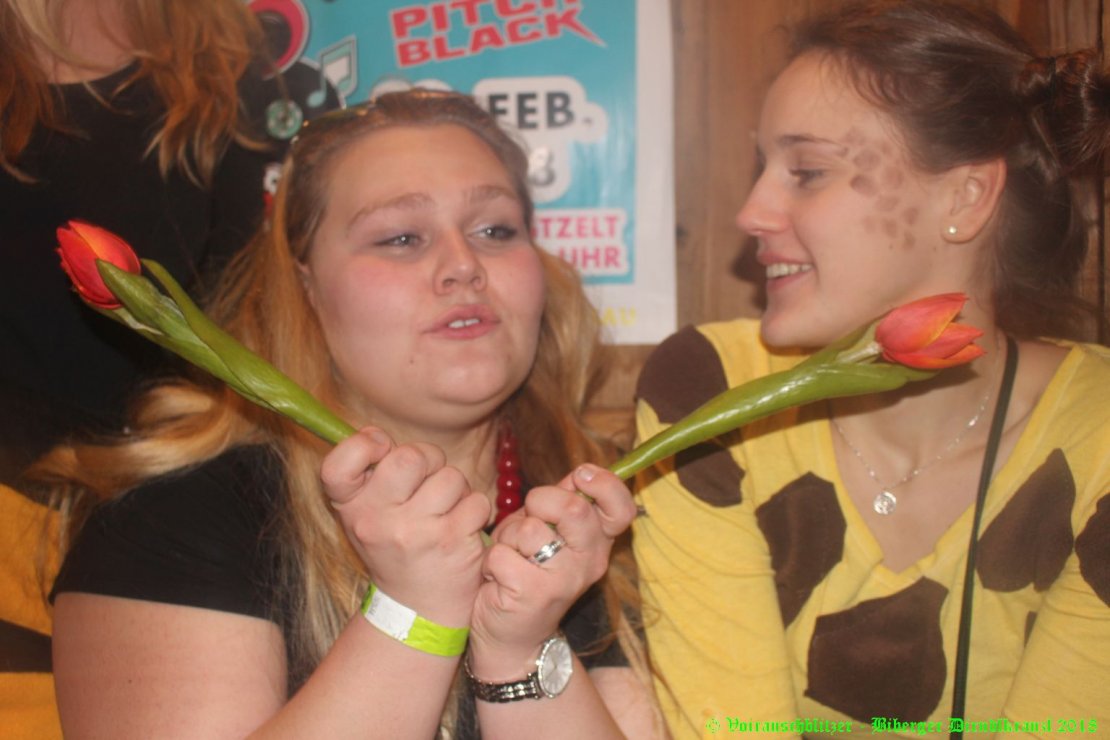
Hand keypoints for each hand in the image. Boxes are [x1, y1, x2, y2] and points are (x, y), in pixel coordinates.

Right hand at [320, 426, 491, 626]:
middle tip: (428, 481)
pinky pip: (476, 501)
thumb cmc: (395, 546)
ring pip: (451, 477)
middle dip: (430, 460)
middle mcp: (376, 521)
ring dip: (457, 490)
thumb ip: (369, 472)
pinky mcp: (451, 542)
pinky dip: (475, 511)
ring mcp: (415, 533)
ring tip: (445, 512)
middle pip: (411, 455)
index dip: (364, 444)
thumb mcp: (367, 514)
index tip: (382, 450)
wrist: (418, 608)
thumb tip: (375, 433)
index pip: (338, 462)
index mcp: (350, 508)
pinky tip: (461, 529)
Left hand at [467, 465, 635, 675]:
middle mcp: (590, 562)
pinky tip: (499, 579)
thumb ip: (565, 503)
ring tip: (511, 557)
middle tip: (529, 519)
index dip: (605, 483)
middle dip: (539, 501)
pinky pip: (502, 554)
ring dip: (508, 538)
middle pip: (574, 508)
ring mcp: (563, 580)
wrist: (514, 640)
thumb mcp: (552, 534)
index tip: (580, 475)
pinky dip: (492, 562)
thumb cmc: (528, 572)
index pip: (622, 509)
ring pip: (529, 530)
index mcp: (598, 542)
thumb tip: (580, 473)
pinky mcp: (532, 594)